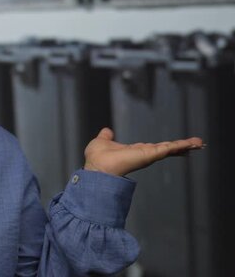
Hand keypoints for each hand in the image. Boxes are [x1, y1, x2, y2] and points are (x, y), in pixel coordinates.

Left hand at [84, 127, 203, 176]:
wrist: (97, 168)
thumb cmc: (97, 158)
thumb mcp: (102, 141)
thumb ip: (106, 137)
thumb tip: (107, 131)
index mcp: (135, 151)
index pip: (154, 148)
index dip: (166, 146)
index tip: (176, 146)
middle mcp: (144, 154)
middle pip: (167, 149)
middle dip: (181, 147)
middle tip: (197, 144)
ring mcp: (148, 155)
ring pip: (171, 149)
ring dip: (186, 145)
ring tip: (201, 143)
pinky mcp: (150, 155)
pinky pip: (169, 148)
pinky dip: (181, 145)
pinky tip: (193, 144)